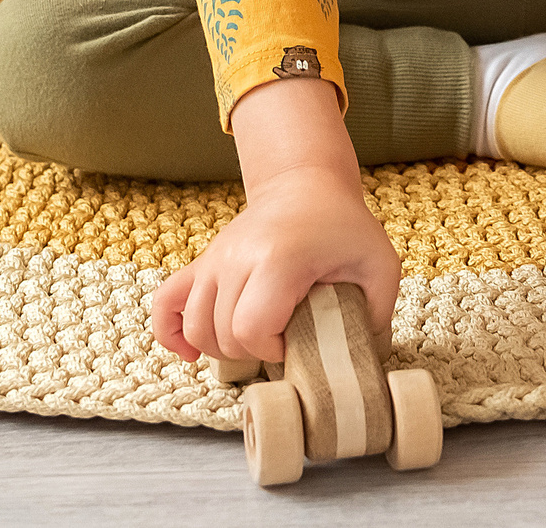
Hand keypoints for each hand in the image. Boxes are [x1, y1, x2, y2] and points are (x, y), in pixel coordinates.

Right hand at [148, 77, 399, 365]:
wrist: (306, 184)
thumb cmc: (344, 227)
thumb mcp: (380, 265)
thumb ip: (376, 315)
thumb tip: (360, 360)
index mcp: (278, 259)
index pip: (251, 329)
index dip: (275, 350)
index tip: (300, 341)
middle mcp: (237, 257)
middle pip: (222, 334)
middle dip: (253, 352)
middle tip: (284, 341)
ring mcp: (215, 259)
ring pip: (196, 326)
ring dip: (222, 347)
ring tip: (255, 341)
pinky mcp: (203, 263)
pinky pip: (165, 302)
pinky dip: (171, 332)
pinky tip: (190, 352)